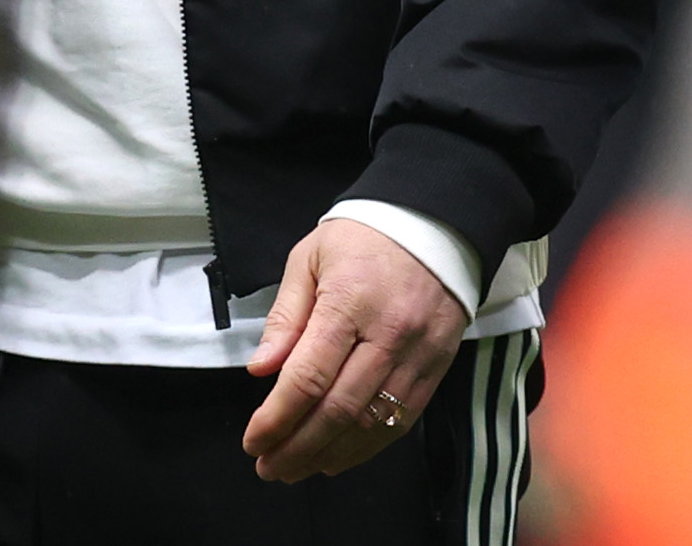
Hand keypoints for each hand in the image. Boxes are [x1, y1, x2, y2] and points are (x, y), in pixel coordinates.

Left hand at [243, 216, 471, 482]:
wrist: (436, 221)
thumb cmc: (363, 237)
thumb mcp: (310, 258)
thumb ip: (286, 316)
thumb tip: (260, 370)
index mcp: (350, 301)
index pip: (308, 377)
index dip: (277, 418)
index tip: (253, 441)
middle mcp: (389, 333)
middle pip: (339, 410)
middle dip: (298, 448)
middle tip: (269, 468)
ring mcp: (419, 353)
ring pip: (372, 424)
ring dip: (329, 456)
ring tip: (296, 469)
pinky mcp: (438, 366)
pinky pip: (402, 420)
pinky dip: (367, 448)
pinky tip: (338, 458)